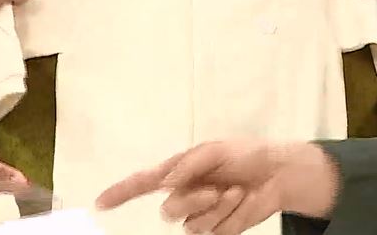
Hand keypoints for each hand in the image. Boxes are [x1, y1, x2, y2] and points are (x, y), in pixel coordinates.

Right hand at [96, 140, 337, 234]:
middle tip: (216, 188)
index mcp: (178, 172)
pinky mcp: (217, 230)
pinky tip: (239, 202)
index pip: (142, 183)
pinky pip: (212, 232)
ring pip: (191, 224)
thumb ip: (188, 165)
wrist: (276, 175)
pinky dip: (228, 217)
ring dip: (215, 208)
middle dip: (192, 200)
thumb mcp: (215, 150)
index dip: (120, 193)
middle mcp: (184, 195)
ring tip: (234, 191)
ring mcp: (200, 215)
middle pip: (168, 211)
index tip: (100, 203)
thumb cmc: (245, 156)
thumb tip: (165, 182)